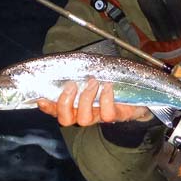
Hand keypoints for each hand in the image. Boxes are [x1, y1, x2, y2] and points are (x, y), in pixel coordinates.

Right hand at [37, 78, 152, 125]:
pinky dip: (106, 98)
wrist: (138, 93)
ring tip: (93, 82)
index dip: (48, 107)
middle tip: (72, 85)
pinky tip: (108, 87)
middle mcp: (83, 114)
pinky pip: (106, 114)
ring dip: (86, 99)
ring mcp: (98, 117)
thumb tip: (64, 61)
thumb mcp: (92, 75)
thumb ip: (78, 72)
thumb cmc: (110, 81)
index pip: (55, 110)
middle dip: (66, 102)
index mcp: (75, 105)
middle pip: (65, 119)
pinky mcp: (114, 117)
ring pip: (84, 119)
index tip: (42, 98)